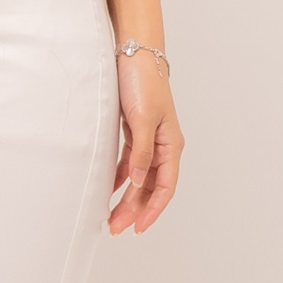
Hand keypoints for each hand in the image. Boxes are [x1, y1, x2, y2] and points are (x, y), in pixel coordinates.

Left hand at [107, 51, 183, 236]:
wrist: (134, 53)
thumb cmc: (143, 82)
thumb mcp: (143, 119)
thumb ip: (142, 153)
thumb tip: (137, 184)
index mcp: (171, 144)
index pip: (165, 187)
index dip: (152, 210)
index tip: (138, 228)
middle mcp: (163, 145)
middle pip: (150, 187)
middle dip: (135, 210)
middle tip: (116, 228)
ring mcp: (149, 138)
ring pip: (140, 177)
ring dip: (128, 197)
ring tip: (112, 216)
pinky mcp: (135, 130)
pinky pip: (130, 162)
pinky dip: (121, 177)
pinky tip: (111, 189)